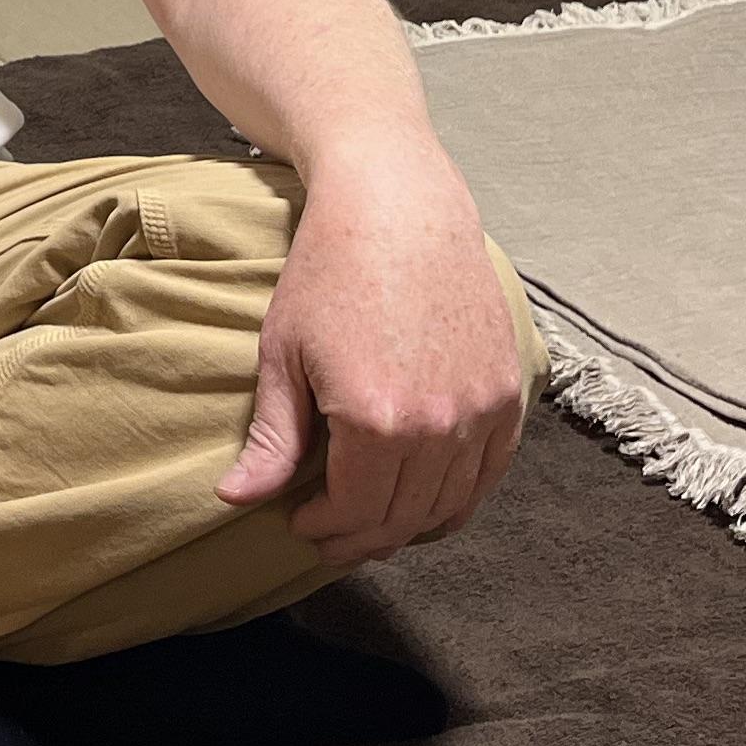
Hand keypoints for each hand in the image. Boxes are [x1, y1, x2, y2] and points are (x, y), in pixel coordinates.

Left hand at [217, 144, 524, 567]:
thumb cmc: (328, 272)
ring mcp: (482, 412)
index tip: (298, 523)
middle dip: (359, 538)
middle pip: (402, 519)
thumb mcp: (283, 353)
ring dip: (407, 527)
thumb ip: (272, 438)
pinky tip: (421, 501)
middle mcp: (439, 426)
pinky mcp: (509, 395)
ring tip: (368, 523)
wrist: (398, 207)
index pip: (355, 512)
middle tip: (328, 536)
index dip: (324, 529)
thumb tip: (236, 499)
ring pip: (448, 507)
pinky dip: (454, 502)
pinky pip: (487, 477)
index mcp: (376, 420)